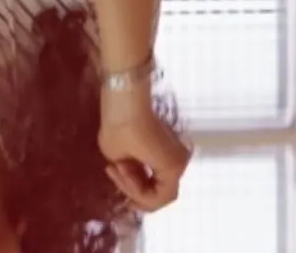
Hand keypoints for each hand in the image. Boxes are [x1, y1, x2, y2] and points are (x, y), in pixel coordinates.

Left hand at [99, 83, 189, 211]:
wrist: (125, 97)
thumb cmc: (121, 127)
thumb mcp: (119, 160)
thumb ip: (128, 178)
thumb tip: (131, 179)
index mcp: (172, 168)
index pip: (161, 198)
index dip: (139, 197)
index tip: (119, 178)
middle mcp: (180, 162)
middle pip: (160, 190)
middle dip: (135, 188)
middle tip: (115, 174)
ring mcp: (175, 152)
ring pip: (157, 179)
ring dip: (135, 178)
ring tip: (115, 165)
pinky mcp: (167, 145)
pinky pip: (156, 167)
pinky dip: (140, 169)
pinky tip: (121, 162)